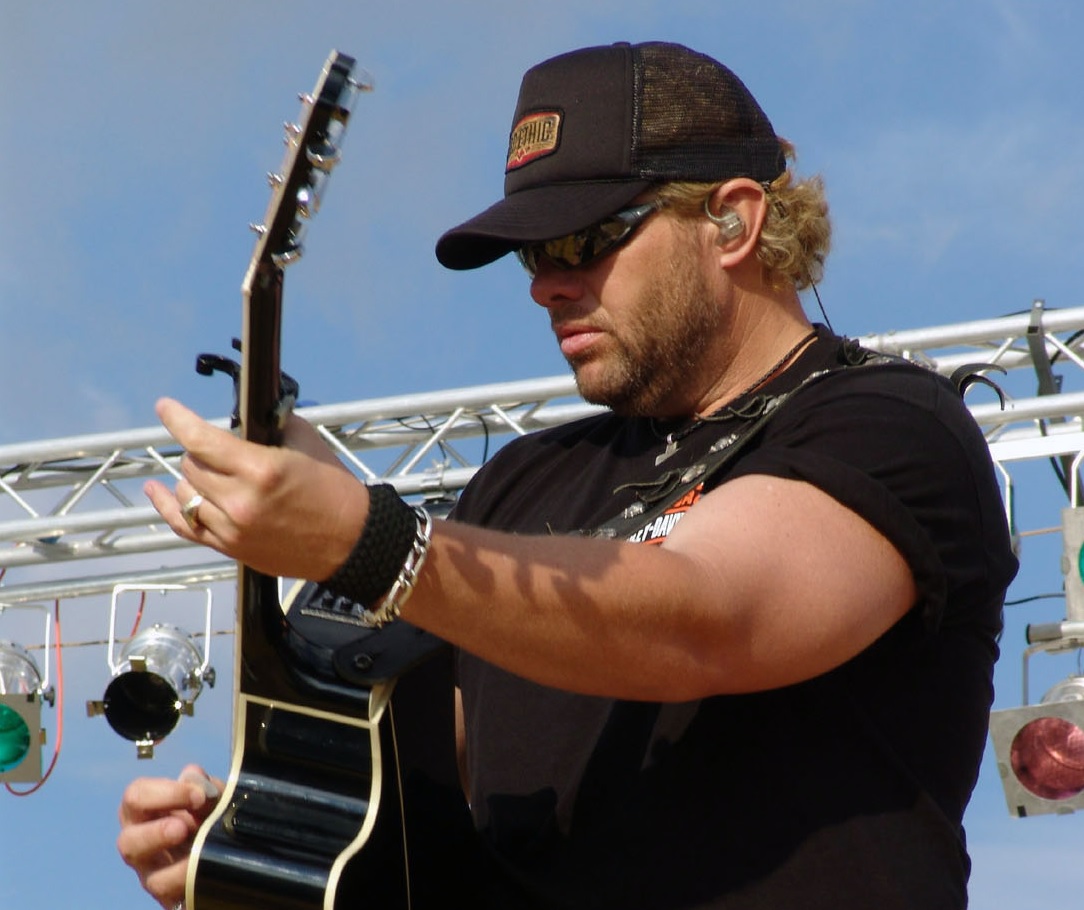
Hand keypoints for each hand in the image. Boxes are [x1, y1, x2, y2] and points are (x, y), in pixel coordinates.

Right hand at [116, 765, 222, 908]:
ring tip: (196, 852)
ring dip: (177, 868)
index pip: (136, 796)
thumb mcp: (210, 795)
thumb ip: (202, 786)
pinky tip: (207, 870)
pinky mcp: (172, 897)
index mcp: (145, 813)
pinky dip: (191, 882)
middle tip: (184, 827)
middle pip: (128, 842)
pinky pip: (174, 895)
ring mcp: (154, 876)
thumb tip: (192, 775)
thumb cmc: (208, 815)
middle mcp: (141, 846)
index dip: (165, 793)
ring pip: (152, 881)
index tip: (198, 795)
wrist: (227, 851)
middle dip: (156, 833)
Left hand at [144, 398, 367, 579]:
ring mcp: (232, 528)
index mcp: (261, 470)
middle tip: (220, 449)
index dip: (177, 419)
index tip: (166, 407)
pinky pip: (184, 525)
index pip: (201, 440)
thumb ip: (269, 426)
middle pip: (192, 464)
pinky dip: (167, 506)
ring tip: (211, 473)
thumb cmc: (334, 490)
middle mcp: (241, 501)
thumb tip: (242, 418)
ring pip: (185, 492)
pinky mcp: (230, 548)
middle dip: (201, 451)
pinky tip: (158, 490)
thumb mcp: (306, 442)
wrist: (351, 540)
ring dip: (194, 477)